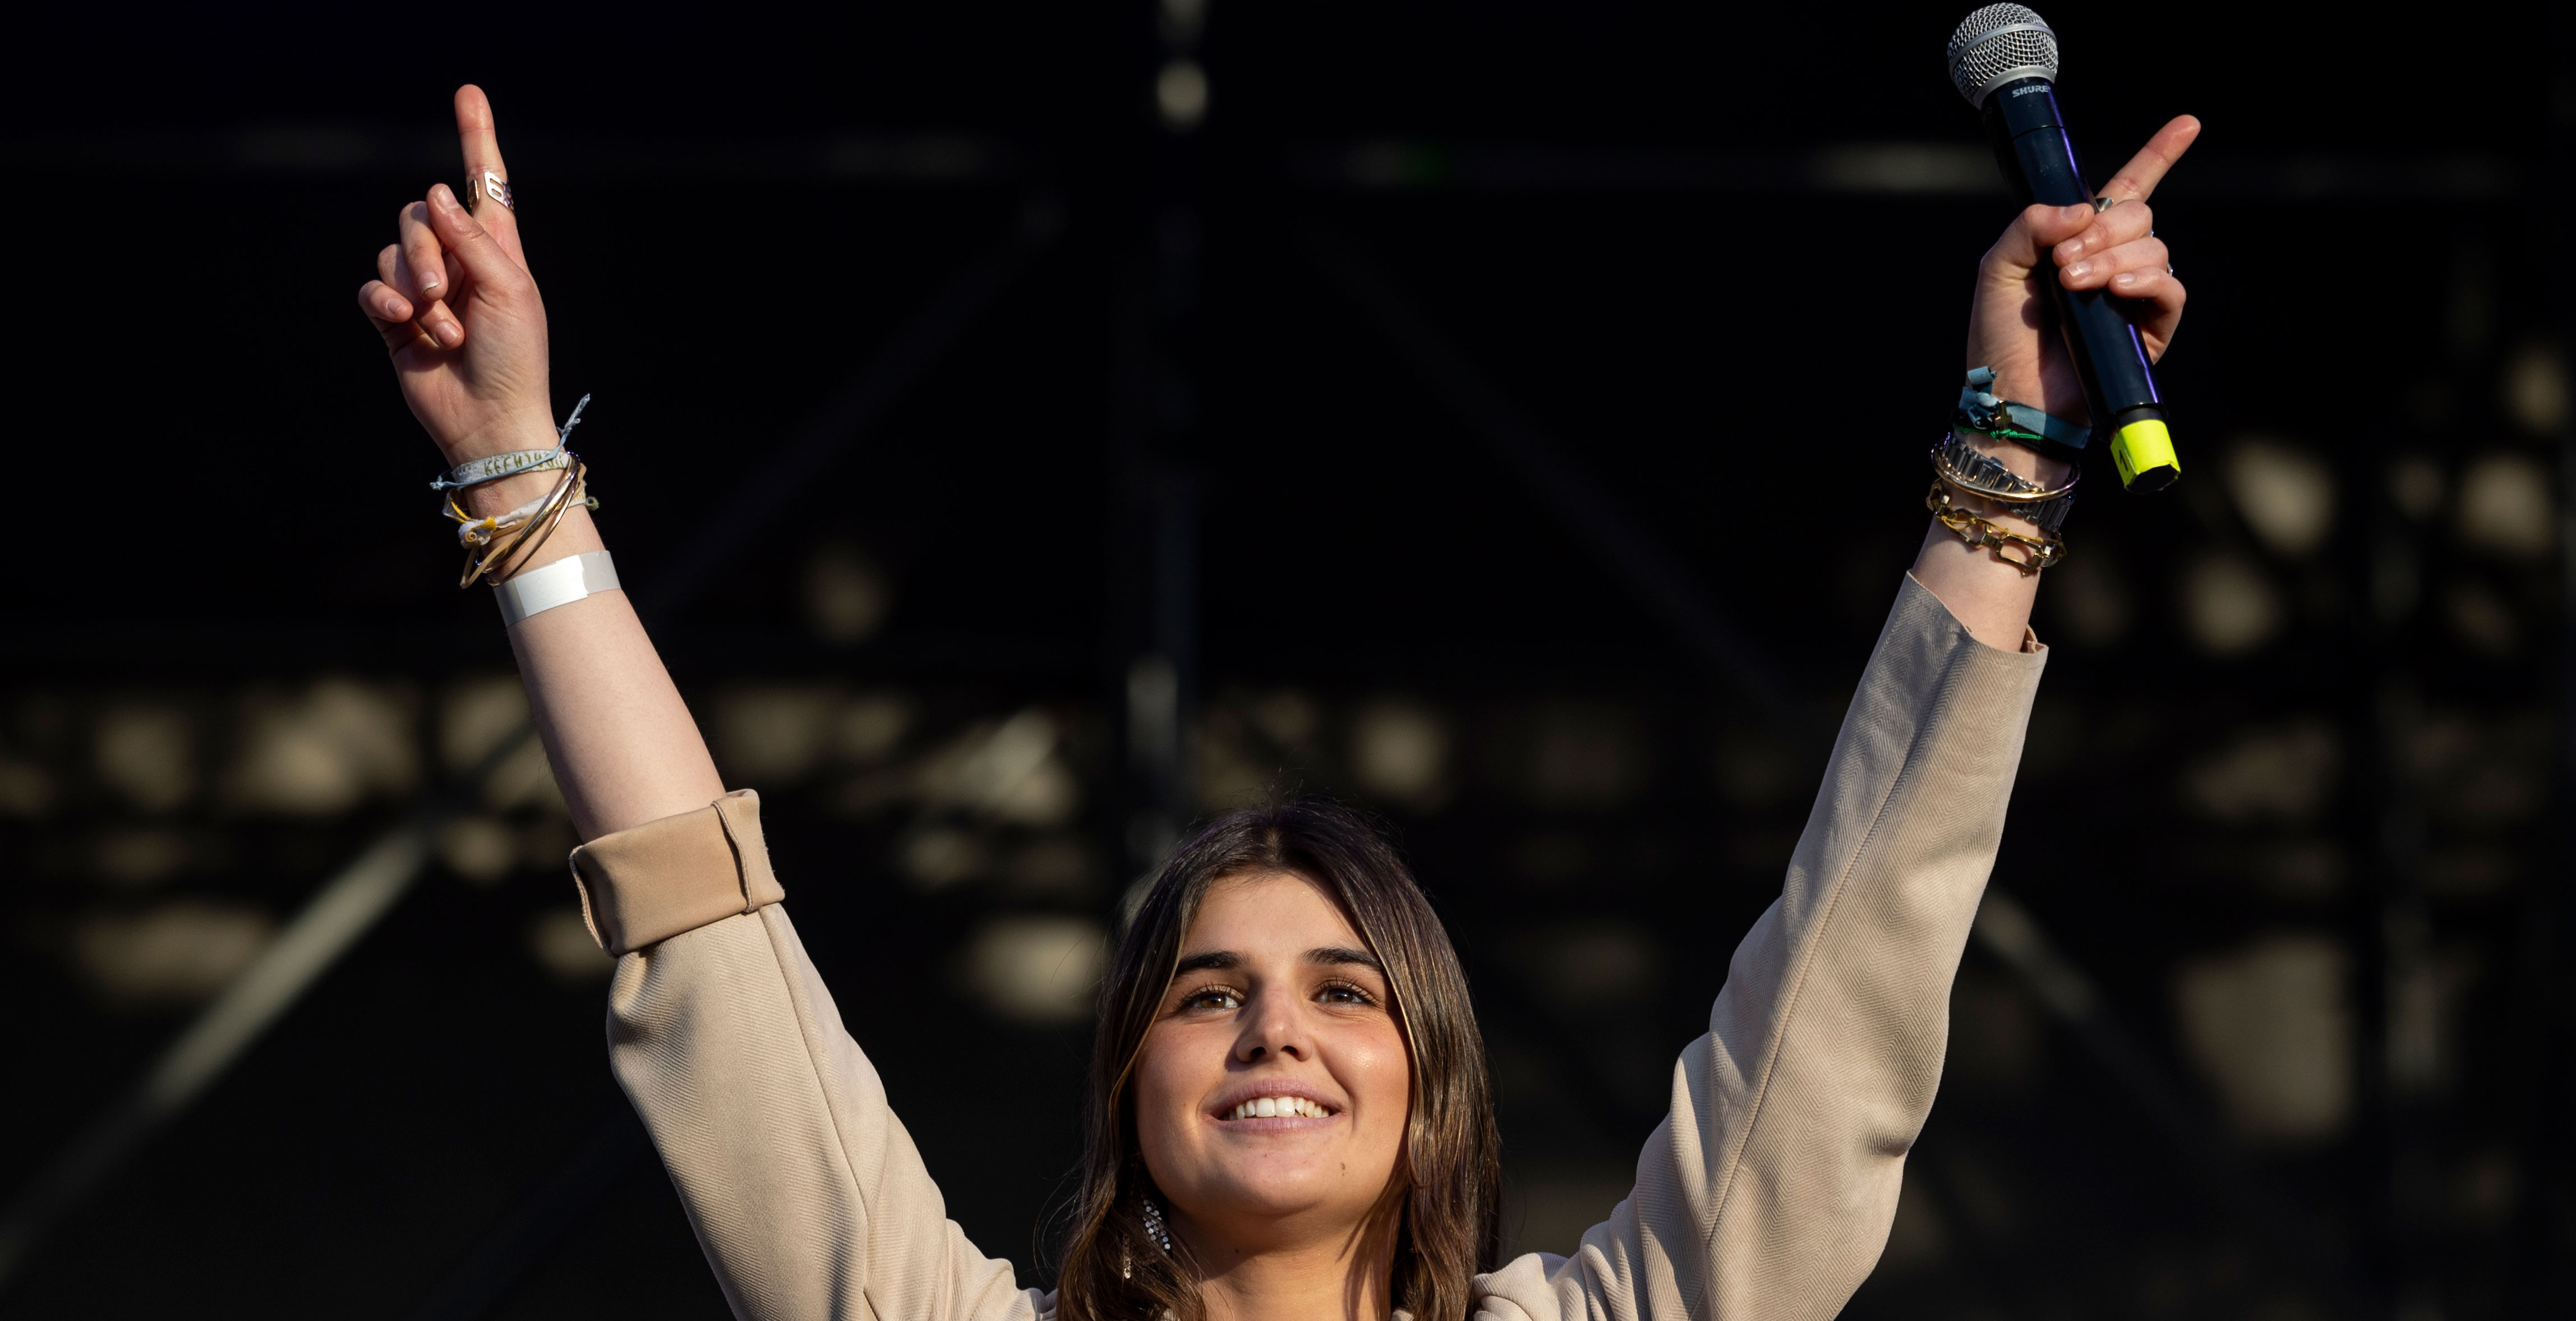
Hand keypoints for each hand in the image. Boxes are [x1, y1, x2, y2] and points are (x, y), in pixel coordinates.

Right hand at [356, 86, 555, 485]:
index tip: (468, 93)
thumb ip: (472, 238)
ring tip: (442, 329)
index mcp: (497, 249)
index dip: (475, 138)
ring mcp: (424, 288)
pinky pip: (373, 286)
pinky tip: (407, 327)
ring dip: (414, 287)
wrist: (490, 419)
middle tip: (443, 293)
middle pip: (419, 214)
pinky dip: (387, 302)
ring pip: (394, 249)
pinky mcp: (394, 318)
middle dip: (425, 249)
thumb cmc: (516, 357)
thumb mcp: (508, 290)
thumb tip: (436, 192)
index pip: (482, 184)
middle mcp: (458, 261)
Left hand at [1966, 115, 2198, 431]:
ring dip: (2111, 258)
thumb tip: (2083, 208)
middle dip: (2102, 229)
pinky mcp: (2150, 327)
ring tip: (2074, 284)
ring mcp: (2134, 293)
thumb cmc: (2000, 337)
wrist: (2009, 395)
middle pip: (2138, 213)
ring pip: (2152, 247)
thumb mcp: (1997, 268)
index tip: (2189, 123)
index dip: (2159, 155)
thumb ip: (2030, 226)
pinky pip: (2169, 287)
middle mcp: (2113, 261)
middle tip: (2063, 262)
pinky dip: (2143, 280)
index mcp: (2079, 240)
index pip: (2126, 190)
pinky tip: (2115, 290)